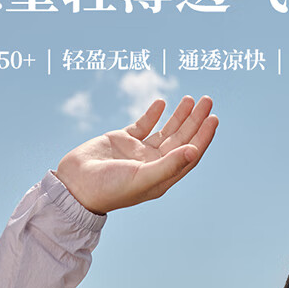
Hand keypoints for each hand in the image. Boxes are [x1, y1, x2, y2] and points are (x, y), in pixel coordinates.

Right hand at [55, 95, 217, 213]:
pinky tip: (161, 102)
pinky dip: (152, 114)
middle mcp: (153, 163)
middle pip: (181, 139)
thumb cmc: (109, 189)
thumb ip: (169, 165)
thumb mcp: (143, 178)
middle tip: (207, 100)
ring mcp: (138, 152)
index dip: (203, 137)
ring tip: (191, 98)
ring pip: (165, 130)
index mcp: (162, 176)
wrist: (74, 186)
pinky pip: (142, 125)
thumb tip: (195, 151)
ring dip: (179, 115)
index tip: (213, 118)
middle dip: (195, 120)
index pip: (189, 154)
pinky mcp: (121, 140)